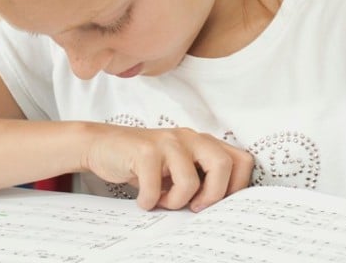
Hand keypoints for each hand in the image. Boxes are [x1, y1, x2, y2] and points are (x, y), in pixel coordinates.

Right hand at [82, 124, 253, 211]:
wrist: (103, 146)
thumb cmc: (145, 163)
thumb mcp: (179, 168)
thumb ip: (201, 177)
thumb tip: (223, 208)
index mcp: (203, 142)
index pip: (242, 160)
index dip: (237, 187)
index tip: (217, 203)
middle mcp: (190, 137)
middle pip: (223, 165)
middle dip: (212, 195)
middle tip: (194, 207)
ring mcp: (168, 141)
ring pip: (190, 180)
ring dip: (176, 201)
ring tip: (162, 200)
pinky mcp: (145, 149)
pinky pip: (155, 186)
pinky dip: (149, 200)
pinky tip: (143, 198)